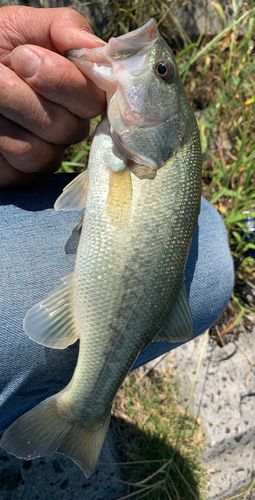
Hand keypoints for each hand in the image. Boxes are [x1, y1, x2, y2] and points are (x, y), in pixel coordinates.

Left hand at [0, 6, 105, 187]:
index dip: (64, 82)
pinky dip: (2, 139)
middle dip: (28, 96)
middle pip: (72, 128)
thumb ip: (65, 28)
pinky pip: (24, 165)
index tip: (25, 57)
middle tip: (2, 72)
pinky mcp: (25, 174)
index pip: (96, 98)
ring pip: (47, 150)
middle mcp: (69, 125)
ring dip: (11, 114)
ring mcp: (49, 152)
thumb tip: (98, 49)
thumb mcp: (21, 26)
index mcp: (77, 91)